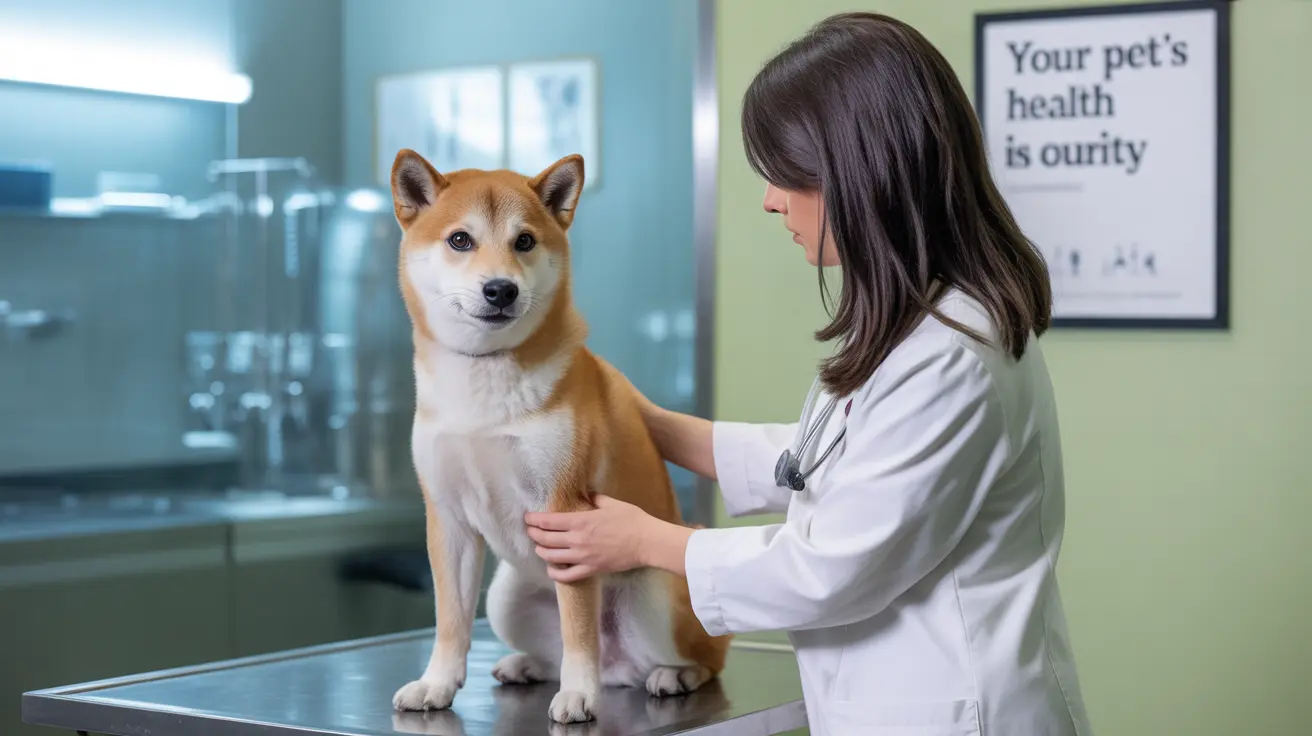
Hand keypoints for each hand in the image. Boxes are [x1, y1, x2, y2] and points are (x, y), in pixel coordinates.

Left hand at [525, 496, 693, 582]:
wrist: (647, 542)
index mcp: (581, 521)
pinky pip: (566, 575)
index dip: (534, 520)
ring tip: (539, 548)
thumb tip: (588, 494)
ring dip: (541, 552)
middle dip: (534, 535)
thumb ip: (596, 498)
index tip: (528, 518)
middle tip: (530, 531)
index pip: (549, 521)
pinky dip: (555, 573)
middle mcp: (577, 540)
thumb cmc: (632, 520)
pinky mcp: (590, 569)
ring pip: (551, 557)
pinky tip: (552, 569)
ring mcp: (582, 557)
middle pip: (545, 539)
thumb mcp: (612, 503)